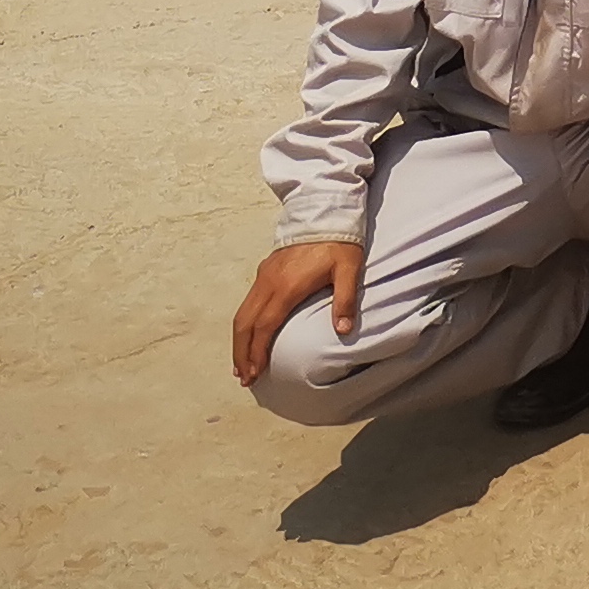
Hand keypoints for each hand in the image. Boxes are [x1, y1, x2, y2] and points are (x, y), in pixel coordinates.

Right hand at [232, 241, 361, 385]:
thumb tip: (342, 330)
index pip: (266, 326)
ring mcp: (264, 276)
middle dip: (241, 353)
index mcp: (287, 286)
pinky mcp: (265, 270)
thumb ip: (345, 300)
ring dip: (239, 341)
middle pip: (245, 323)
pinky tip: (248, 336)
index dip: (258, 351)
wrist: (325, 211)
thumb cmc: (339, 242)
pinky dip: (243, 324)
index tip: (256, 373)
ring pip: (242, 313)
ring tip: (240, 365)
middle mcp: (269, 282)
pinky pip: (247, 302)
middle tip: (243, 377)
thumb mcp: (348, 268)